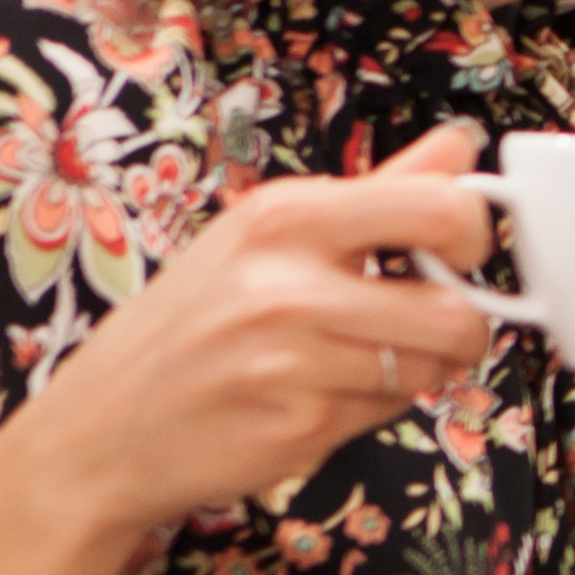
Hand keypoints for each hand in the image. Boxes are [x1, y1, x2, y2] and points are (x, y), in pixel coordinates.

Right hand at [0, 124, 501, 574]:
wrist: (100, 429)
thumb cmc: (190, 323)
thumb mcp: (266, 235)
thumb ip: (376, 193)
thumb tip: (461, 146)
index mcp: (287, 216)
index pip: (441, 208)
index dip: (474, 235)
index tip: (457, 252)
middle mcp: (288, 283)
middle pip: (457, 310)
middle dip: (464, 325)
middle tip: (429, 324)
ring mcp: (293, 359)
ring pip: (431, 368)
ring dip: (415, 370)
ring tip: (358, 360)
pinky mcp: (299, 424)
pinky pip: (389, 412)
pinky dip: (373, 409)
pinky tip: (319, 397)